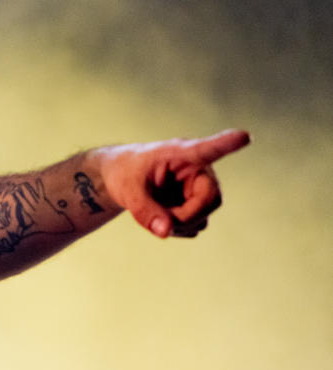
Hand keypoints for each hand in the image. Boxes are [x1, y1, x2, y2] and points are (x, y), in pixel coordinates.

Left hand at [100, 129, 249, 237]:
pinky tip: (163, 217)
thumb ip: (144, 211)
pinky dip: (178, 229)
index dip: (226, 145)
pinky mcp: (199, 204)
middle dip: (185, 217)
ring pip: (203, 217)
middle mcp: (199, 169)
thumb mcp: (128, 191)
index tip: (245, 136)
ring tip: (155, 213)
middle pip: (211, 200)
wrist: (124, 178)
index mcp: (180, 154)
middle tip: (158, 220)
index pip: (206, 150)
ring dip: (179, 224)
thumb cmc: (126, 174)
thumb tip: (165, 233)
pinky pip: (196, 226)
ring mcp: (201, 187)